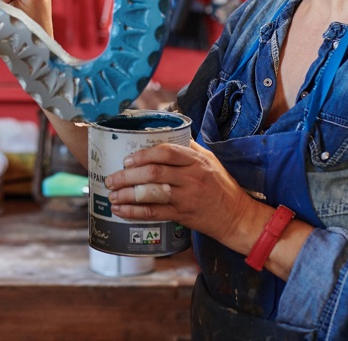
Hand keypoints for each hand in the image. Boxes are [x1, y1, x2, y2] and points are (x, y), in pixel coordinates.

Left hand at [104, 140, 264, 249]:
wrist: (237, 216)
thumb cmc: (221, 185)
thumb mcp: (209, 160)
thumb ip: (188, 147)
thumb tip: (164, 131)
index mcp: (196, 161)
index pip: (167, 152)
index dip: (143, 154)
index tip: (127, 159)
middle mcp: (191, 177)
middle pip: (154, 173)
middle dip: (128, 176)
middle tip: (111, 178)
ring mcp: (187, 197)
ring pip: (152, 194)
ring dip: (127, 194)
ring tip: (112, 195)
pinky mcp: (183, 215)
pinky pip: (155, 213)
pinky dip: (135, 212)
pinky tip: (121, 211)